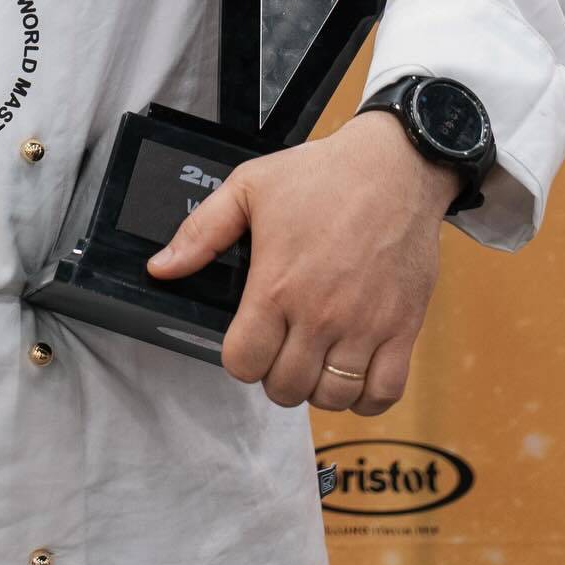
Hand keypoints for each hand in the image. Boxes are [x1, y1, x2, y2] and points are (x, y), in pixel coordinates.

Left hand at [146, 115, 461, 414]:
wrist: (393, 167)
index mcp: (276, 286)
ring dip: (317, 388)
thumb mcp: (248, 188)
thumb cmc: (321, 175)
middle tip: (281, 349)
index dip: (239, 357)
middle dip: (274, 375)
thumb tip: (160, 268)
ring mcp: (365, 325)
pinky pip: (384, 393)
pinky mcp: (403, 328)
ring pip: (333, 396)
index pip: (244, 362)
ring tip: (314, 359)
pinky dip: (367, 397)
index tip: (248, 340)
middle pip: (286, 387)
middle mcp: (320, 314)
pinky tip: (355, 374)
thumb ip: (201, 233)